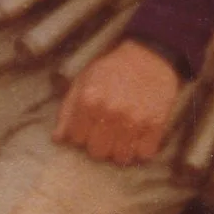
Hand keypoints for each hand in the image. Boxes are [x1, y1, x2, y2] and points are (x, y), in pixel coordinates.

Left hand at [54, 40, 182, 164]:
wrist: (150, 56)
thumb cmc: (112, 69)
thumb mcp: (83, 81)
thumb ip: (68, 111)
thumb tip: (57, 139)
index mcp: (89, 100)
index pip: (76, 139)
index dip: (81, 133)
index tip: (89, 124)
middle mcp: (111, 112)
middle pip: (98, 152)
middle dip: (99, 143)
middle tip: (106, 130)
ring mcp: (135, 120)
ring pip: (121, 158)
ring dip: (120, 149)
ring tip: (122, 135)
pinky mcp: (156, 124)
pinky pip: (144, 154)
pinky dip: (141, 149)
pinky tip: (138, 136)